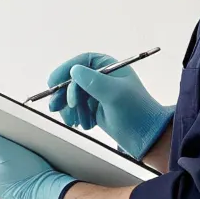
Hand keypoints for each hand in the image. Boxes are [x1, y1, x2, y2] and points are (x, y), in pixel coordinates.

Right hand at [46, 52, 174, 158]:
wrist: (146, 136)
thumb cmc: (136, 112)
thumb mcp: (114, 94)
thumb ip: (93, 81)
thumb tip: (74, 71)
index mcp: (110, 67)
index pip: (82, 62)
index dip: (66, 69)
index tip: (53, 82)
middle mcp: (103, 78)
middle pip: (73, 80)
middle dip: (64, 94)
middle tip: (55, 107)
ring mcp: (98, 94)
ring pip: (73, 96)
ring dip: (70, 109)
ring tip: (74, 121)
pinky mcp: (95, 109)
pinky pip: (77, 109)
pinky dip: (76, 116)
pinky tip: (83, 124)